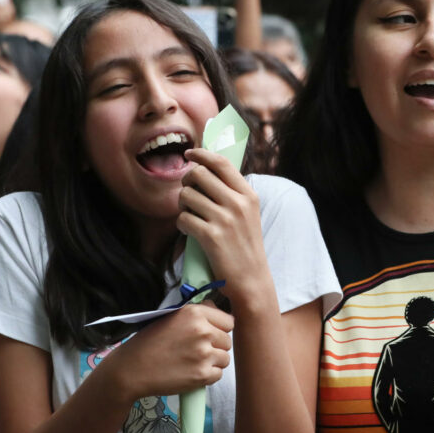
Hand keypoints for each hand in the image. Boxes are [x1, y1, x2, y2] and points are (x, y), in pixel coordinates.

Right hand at [107, 301, 232, 400]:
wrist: (132, 369)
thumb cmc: (149, 341)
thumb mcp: (172, 317)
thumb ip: (196, 313)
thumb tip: (216, 307)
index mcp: (195, 313)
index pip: (228, 321)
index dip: (219, 329)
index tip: (209, 334)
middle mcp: (203, 331)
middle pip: (227, 341)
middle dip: (216, 346)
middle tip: (197, 351)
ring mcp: (204, 354)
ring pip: (225, 358)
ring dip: (213, 362)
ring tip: (193, 362)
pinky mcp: (202, 375)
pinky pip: (218, 374)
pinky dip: (208, 376)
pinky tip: (191, 372)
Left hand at [177, 148, 270, 305]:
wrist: (251, 278)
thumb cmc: (245, 245)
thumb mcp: (248, 213)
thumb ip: (233, 192)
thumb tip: (207, 170)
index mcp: (248, 194)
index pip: (221, 163)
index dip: (201, 154)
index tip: (189, 153)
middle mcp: (238, 203)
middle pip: (199, 174)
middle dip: (187, 181)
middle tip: (188, 192)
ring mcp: (225, 219)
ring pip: (187, 195)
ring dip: (182, 204)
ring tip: (190, 214)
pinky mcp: (211, 236)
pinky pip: (183, 219)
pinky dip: (182, 224)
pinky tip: (190, 230)